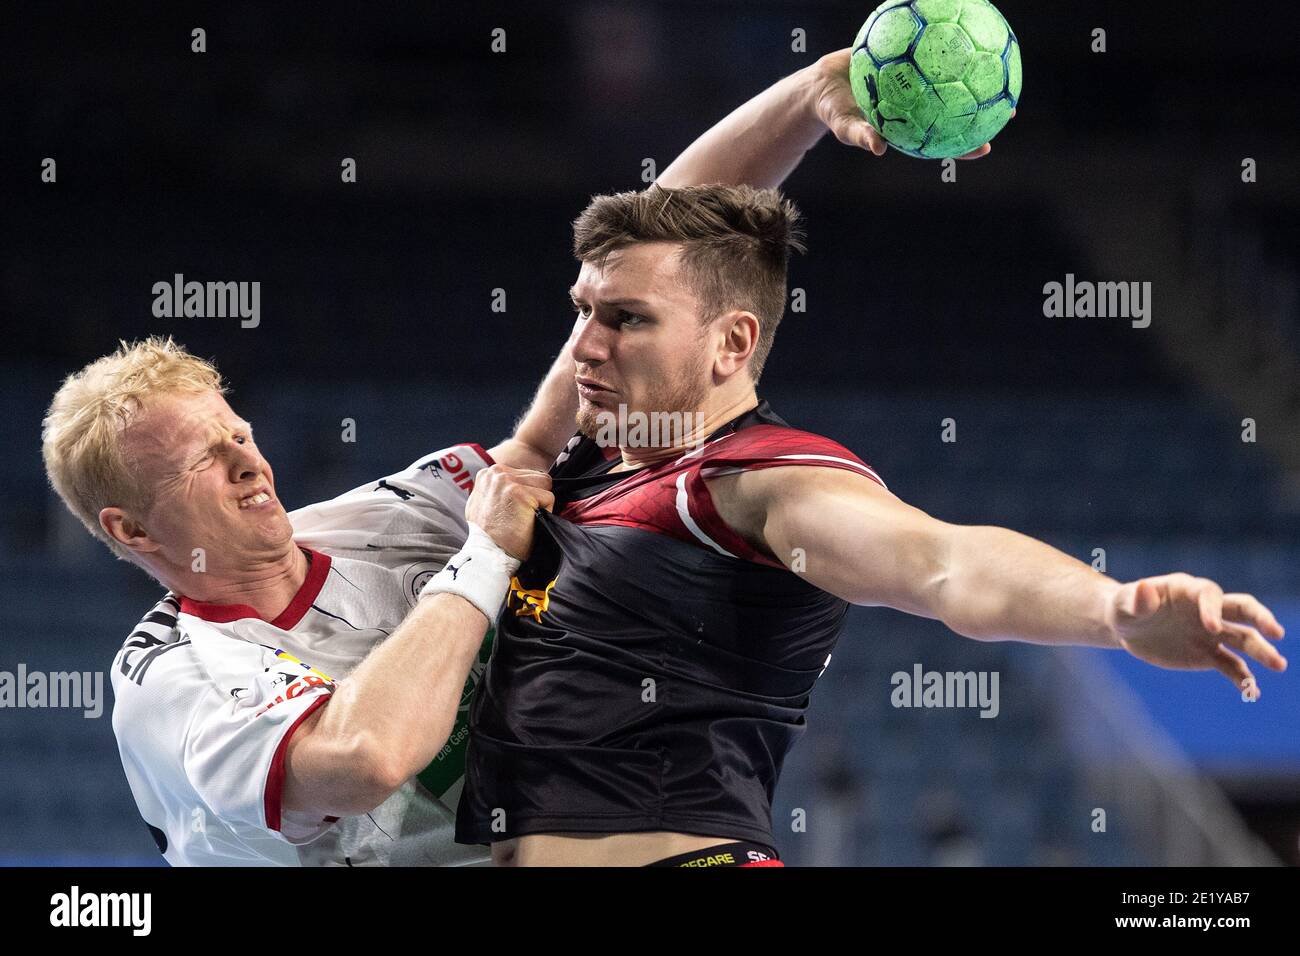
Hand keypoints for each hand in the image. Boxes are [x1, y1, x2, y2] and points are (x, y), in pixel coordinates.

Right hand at [465, 465, 553, 560]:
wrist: (490, 555)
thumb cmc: (491, 534)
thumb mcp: (485, 503)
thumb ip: (498, 488)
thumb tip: (514, 482)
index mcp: (488, 473)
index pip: (525, 474)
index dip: (528, 493)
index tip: (515, 510)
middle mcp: (496, 473)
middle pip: (537, 477)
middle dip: (535, 496)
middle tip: (520, 517)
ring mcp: (508, 481)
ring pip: (545, 484)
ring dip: (541, 503)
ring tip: (524, 519)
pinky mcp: (520, 494)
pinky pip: (549, 498)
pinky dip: (545, 513)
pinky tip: (528, 523)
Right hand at [809, 48, 1011, 158]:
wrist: (820, 87)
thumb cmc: (833, 113)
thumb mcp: (845, 126)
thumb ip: (862, 136)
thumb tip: (878, 148)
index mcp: (910, 128)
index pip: (942, 141)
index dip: (965, 145)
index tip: (986, 147)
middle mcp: (919, 106)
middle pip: (956, 111)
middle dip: (982, 109)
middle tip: (1009, 107)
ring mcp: (916, 84)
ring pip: (950, 79)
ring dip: (973, 71)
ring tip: (997, 61)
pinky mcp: (908, 61)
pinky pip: (928, 50)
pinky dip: (940, 41)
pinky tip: (955, 25)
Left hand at [1109, 573, 1286, 697]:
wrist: (1127, 626)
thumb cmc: (1125, 608)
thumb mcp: (1124, 604)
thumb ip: (1137, 599)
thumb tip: (1145, 588)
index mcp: (1188, 591)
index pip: (1210, 595)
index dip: (1212, 609)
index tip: (1210, 628)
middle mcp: (1207, 610)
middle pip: (1242, 610)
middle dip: (1261, 619)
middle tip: (1277, 633)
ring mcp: (1211, 633)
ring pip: (1243, 640)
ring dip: (1262, 652)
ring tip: (1279, 665)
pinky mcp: (1208, 655)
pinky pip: (1231, 666)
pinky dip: (1243, 678)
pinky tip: (1252, 692)